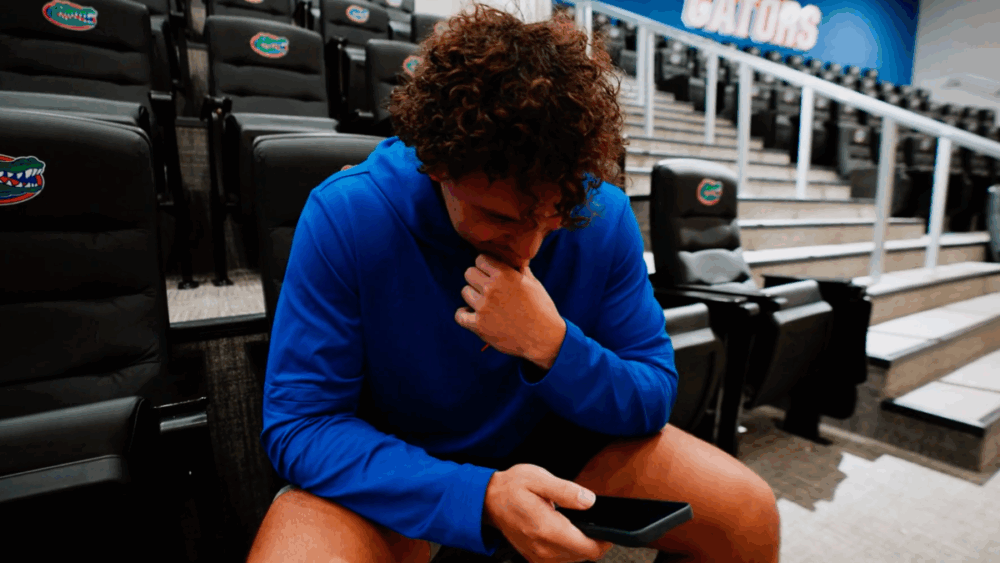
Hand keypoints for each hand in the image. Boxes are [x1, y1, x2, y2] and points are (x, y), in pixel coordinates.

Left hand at [455, 254, 566, 367]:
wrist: (543, 338)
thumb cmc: (541, 309)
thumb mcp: (533, 283)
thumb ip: (519, 269)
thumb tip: (514, 258)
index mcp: (505, 275)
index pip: (480, 259)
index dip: (485, 266)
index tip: (490, 274)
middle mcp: (491, 289)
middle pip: (469, 273)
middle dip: (477, 279)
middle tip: (487, 289)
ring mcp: (483, 307)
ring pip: (464, 292)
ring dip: (472, 296)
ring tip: (484, 303)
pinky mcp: (479, 325)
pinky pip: (459, 316)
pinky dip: (464, 315)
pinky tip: (472, 314)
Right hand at [483, 464, 613, 562]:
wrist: (487, 500)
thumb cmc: (512, 488)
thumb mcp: (539, 479)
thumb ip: (566, 491)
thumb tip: (589, 501)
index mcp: (548, 529)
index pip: (588, 549)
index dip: (604, 541)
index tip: (608, 529)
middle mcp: (543, 548)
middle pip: (583, 557)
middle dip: (594, 542)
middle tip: (592, 521)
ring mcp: (538, 555)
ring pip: (573, 561)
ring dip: (581, 547)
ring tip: (578, 527)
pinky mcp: (534, 557)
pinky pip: (559, 561)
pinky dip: (568, 551)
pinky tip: (565, 534)